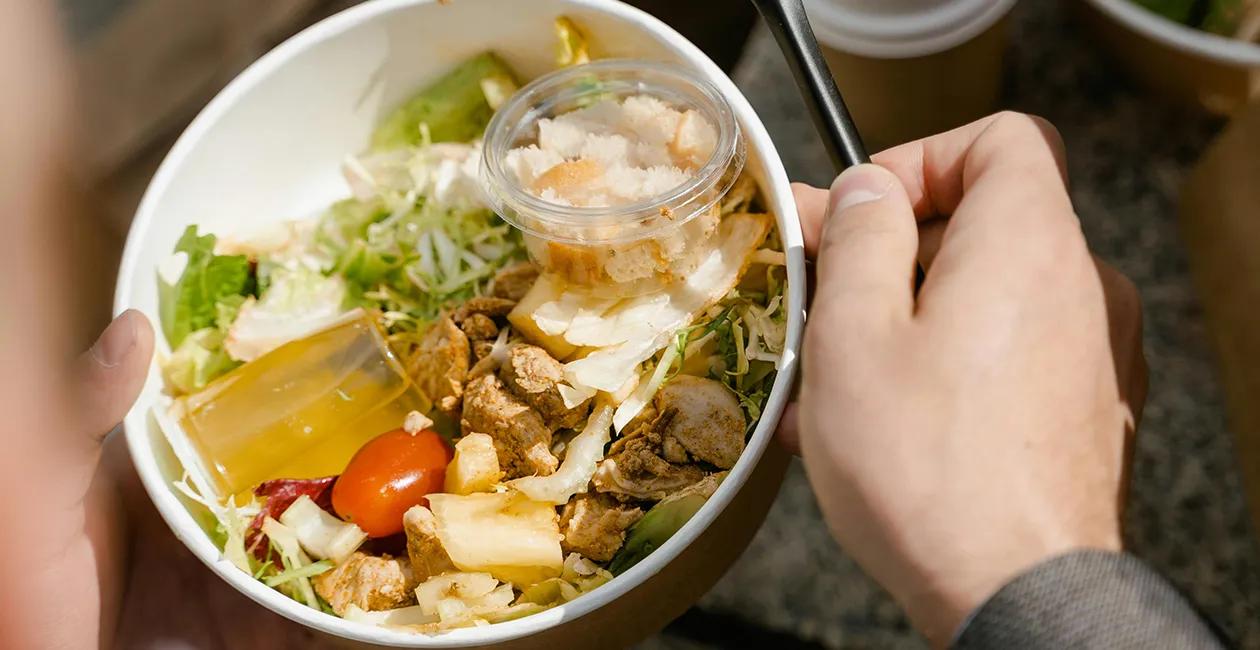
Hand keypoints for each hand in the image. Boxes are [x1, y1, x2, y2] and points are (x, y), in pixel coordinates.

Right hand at [780, 112, 1146, 644]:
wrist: (1018, 595)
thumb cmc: (927, 469)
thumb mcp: (854, 335)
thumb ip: (860, 238)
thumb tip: (865, 188)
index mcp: (1028, 242)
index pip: (999, 137)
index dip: (920, 158)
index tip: (861, 215)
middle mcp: (1082, 285)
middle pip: (985, 221)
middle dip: (891, 252)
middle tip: (820, 299)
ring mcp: (1095, 353)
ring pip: (987, 299)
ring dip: (907, 320)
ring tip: (833, 384)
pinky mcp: (1091, 411)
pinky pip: (1009, 358)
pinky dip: (948, 367)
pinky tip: (884, 426)